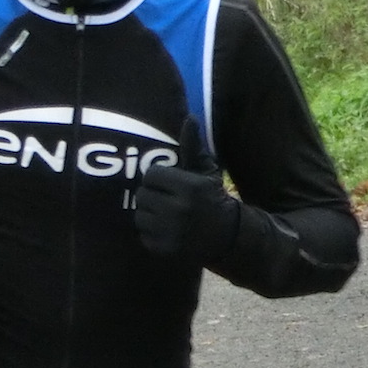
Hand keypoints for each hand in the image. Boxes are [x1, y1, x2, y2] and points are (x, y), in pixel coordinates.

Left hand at [133, 139, 241, 265]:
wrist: (228, 237)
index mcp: (190, 188)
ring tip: (165, 215)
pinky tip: (167, 231)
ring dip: (150, 214)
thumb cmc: (212, 199)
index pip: (152, 175)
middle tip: (166, 200)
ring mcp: (172, 233)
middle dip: (153, 196)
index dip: (159, 178)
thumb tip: (190, 118)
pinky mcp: (166, 250)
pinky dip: (152, 233)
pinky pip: (143, 234)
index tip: (169, 184)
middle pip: (143, 195)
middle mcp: (180, 210)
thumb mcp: (206, 173)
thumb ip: (193, 147)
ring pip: (140, 215)